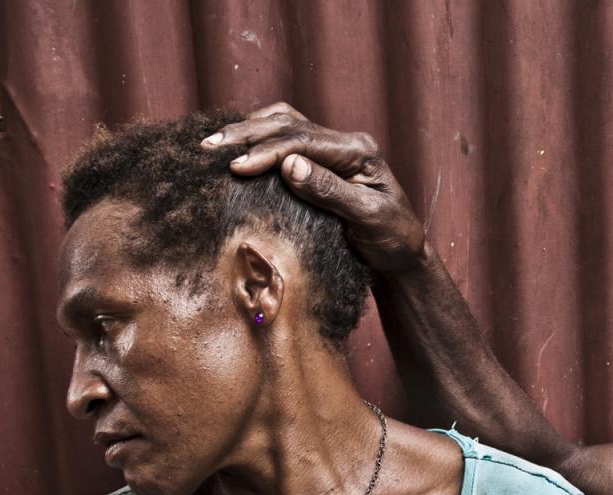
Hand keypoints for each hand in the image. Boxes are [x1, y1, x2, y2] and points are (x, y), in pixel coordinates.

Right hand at [204, 102, 428, 272]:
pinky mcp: (321, 162)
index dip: (266, 152)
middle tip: (209, 147)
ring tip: (214, 143)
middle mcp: (344, 143)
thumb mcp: (368, 219)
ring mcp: (332, 149)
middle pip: (288, 125)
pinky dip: (257, 138)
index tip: (235, 167)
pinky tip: (235, 146)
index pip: (304, 141)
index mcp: (359, 151)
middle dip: (246, 134)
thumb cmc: (392, 239)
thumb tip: (289, 165)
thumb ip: (331, 192)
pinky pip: (284, 138)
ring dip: (248, 130)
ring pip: (283, 124)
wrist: (403, 253)